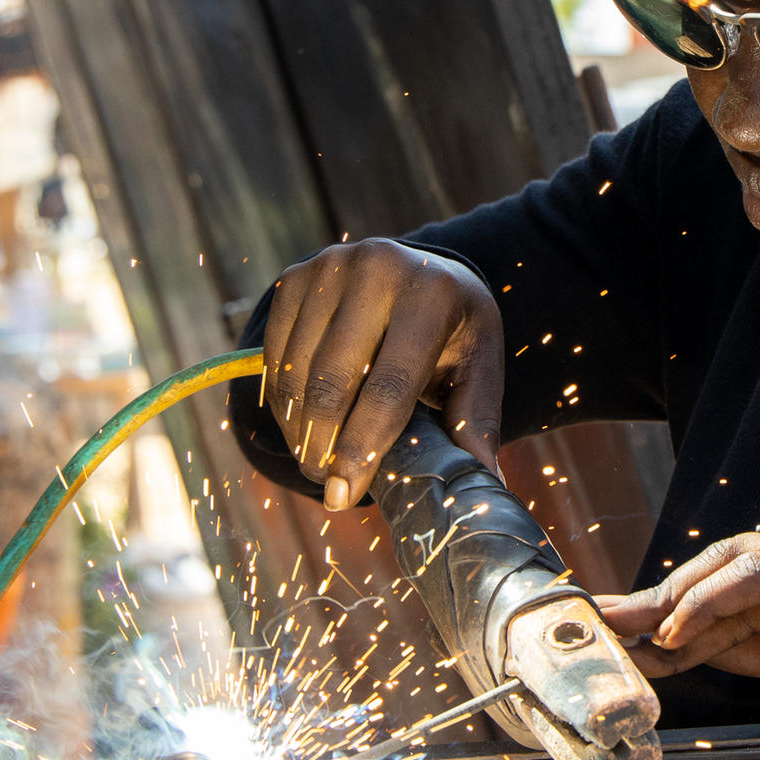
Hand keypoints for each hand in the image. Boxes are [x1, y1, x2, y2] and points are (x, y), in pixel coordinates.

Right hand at [260, 240, 502, 509]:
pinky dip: (282, 399)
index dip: (363, 447)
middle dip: (323, 445)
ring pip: (297, 371)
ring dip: (299, 429)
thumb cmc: (453, 332)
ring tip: (314, 461)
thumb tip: (485, 486)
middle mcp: (379, 269)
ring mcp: (330, 267)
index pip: (390, 386)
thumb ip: (474, 424)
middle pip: (333, 381)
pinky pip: (275, 353)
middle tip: (326, 487)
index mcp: (432, 295)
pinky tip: (300, 425)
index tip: (346, 492)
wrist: (420, 272)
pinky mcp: (296, 276)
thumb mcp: (477, 369)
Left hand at [597, 491, 759, 728]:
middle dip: (664, 595)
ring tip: (625, 631)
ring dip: (672, 601)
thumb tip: (702, 645)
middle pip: (731, 558)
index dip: (688, 600)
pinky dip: (712, 603)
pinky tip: (678, 633)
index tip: (639, 629)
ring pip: (736, 563)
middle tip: (608, 622)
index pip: (748, 566)